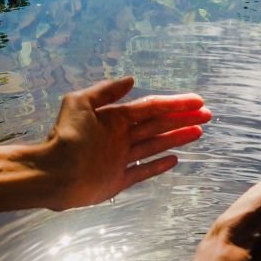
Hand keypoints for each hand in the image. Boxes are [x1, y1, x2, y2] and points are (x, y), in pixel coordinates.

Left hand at [44, 76, 210, 209]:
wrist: (53, 174)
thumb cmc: (66, 137)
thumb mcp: (79, 103)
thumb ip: (105, 92)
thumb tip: (131, 80)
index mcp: (114, 118)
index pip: (151, 107)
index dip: (175, 103)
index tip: (197, 101)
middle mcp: (120, 137)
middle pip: (157, 125)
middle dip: (182, 119)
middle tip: (208, 115)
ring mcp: (120, 159)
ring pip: (155, 145)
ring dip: (177, 138)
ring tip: (199, 132)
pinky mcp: (118, 180)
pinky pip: (144, 171)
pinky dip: (159, 165)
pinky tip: (175, 159)